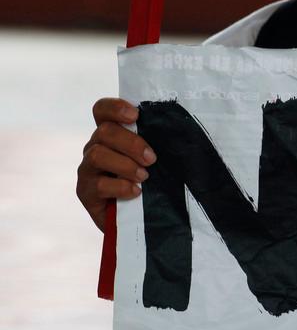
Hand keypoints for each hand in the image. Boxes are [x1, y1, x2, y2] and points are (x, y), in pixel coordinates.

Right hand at [76, 98, 155, 230]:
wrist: (139, 222)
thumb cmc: (150, 186)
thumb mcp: (154, 162)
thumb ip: (155, 145)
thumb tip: (178, 132)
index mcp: (111, 135)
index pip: (102, 110)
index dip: (115, 108)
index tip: (136, 116)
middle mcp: (95, 148)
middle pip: (104, 131)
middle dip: (131, 143)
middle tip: (152, 159)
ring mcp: (88, 170)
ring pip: (98, 155)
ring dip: (125, 165)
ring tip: (144, 177)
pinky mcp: (86, 192)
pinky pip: (99, 184)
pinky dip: (121, 187)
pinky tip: (135, 192)